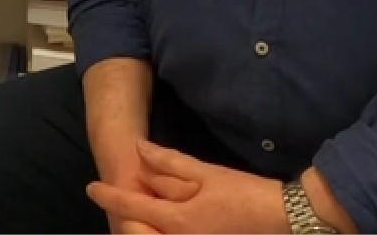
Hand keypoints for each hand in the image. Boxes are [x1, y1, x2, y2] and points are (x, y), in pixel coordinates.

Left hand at [87, 142, 286, 233]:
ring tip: (133, 216)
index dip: (109, 195)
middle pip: (136, 234)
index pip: (132, 207)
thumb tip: (139, 150)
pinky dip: (158, 233)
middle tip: (113, 205)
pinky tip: (158, 226)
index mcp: (177, 220)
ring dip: (140, 229)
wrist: (284, 219)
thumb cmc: (245, 194)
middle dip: (123, 223)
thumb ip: (169, 163)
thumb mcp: (206, 172)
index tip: (92, 187)